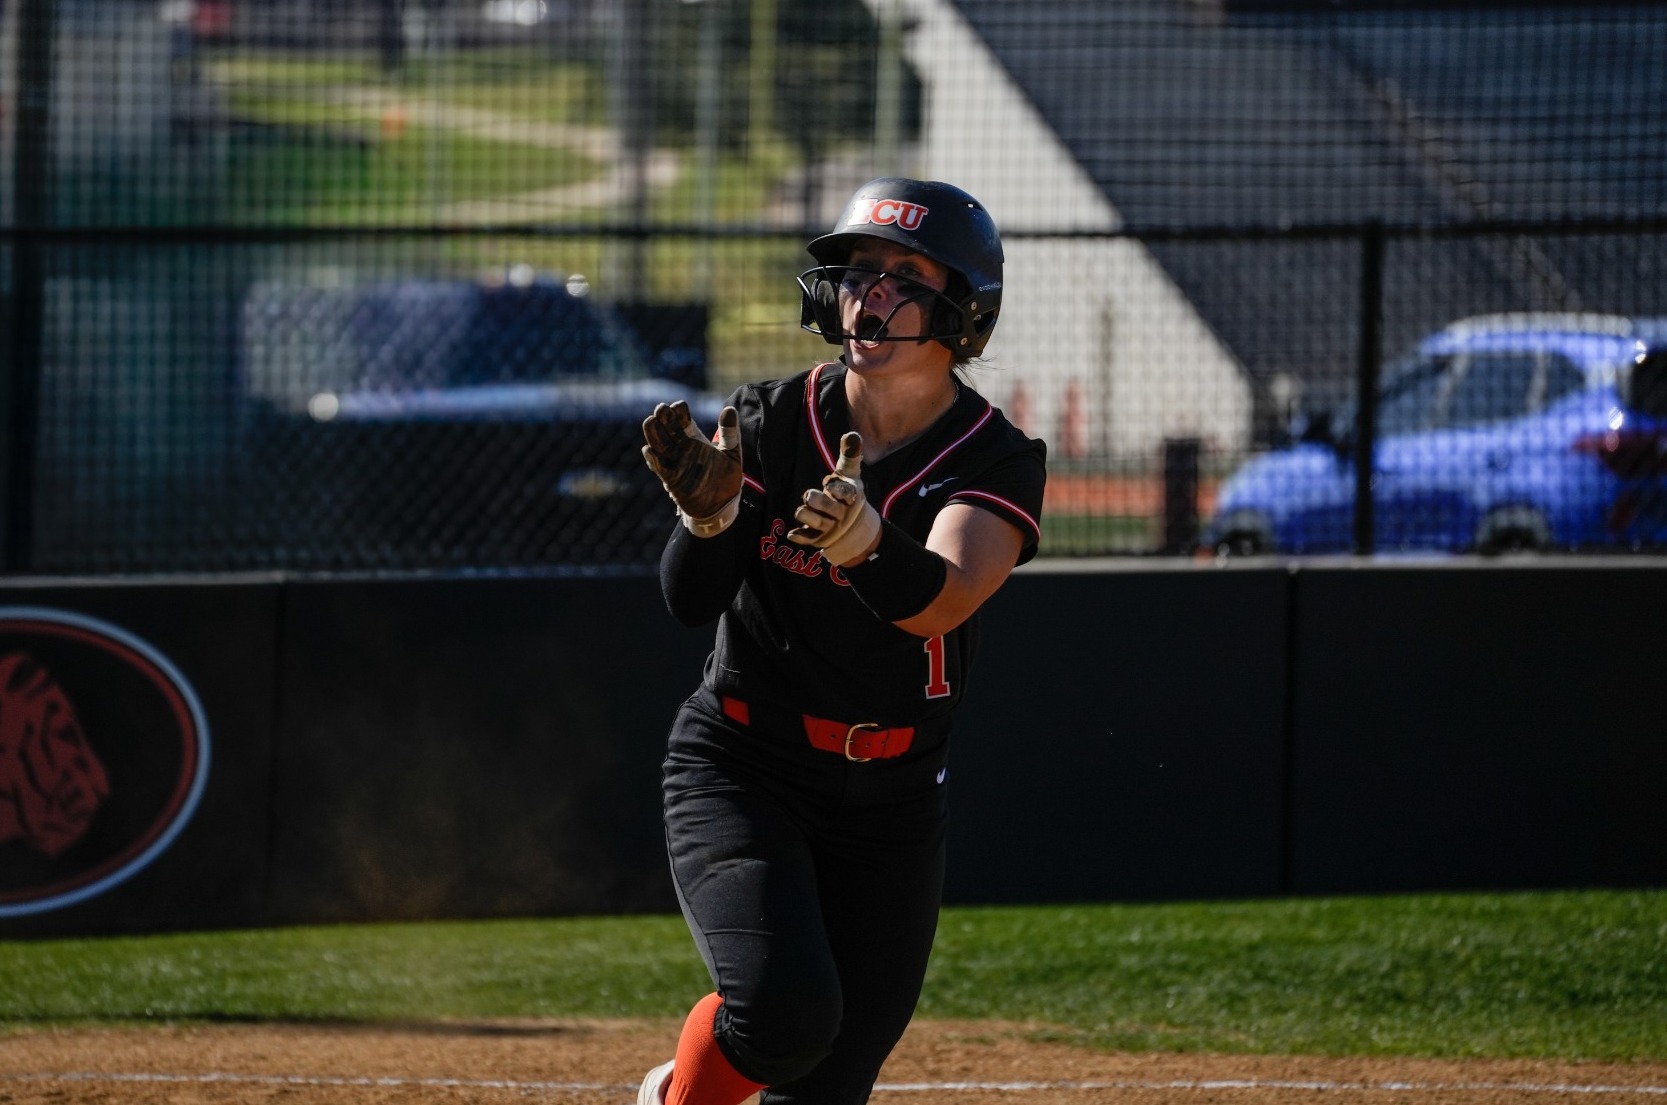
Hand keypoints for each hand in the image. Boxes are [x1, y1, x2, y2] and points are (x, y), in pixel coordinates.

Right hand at [642, 402, 742, 535]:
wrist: (722, 505)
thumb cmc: (726, 478)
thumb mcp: (732, 453)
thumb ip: (730, 433)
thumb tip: (730, 409)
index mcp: (695, 439)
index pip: (683, 420)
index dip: (679, 412)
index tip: (679, 406)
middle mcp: (682, 449)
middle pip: (669, 430)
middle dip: (664, 419)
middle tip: (661, 409)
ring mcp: (676, 463)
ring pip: (660, 446)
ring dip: (653, 434)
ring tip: (650, 421)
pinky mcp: (673, 480)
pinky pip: (661, 468)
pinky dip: (654, 460)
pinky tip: (649, 450)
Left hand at [787, 432, 880, 565]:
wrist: (854, 529)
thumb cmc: (848, 495)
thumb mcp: (849, 474)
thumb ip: (850, 455)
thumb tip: (852, 435)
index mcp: (851, 497)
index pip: (847, 494)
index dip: (839, 491)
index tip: (830, 484)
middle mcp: (841, 514)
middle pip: (831, 509)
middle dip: (821, 503)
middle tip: (809, 495)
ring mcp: (830, 527)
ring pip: (819, 523)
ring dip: (809, 517)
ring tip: (801, 510)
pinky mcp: (819, 537)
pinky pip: (809, 538)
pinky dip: (801, 537)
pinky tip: (791, 534)